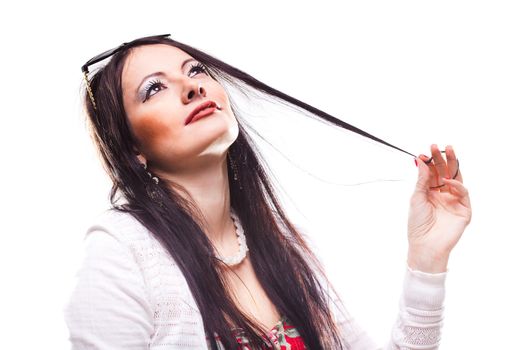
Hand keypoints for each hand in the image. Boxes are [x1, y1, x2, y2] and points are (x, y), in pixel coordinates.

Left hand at [407, 144, 471, 272]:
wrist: (425, 244)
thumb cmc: (418, 223)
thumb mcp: (417, 197)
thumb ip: (422, 179)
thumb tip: (421, 160)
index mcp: (430, 192)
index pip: (433, 173)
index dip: (430, 162)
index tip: (425, 152)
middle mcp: (443, 195)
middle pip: (445, 172)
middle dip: (443, 159)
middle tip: (438, 146)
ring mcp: (454, 201)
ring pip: (456, 178)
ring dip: (453, 164)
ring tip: (447, 151)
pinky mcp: (464, 209)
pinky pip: (463, 192)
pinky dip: (456, 184)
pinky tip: (447, 180)